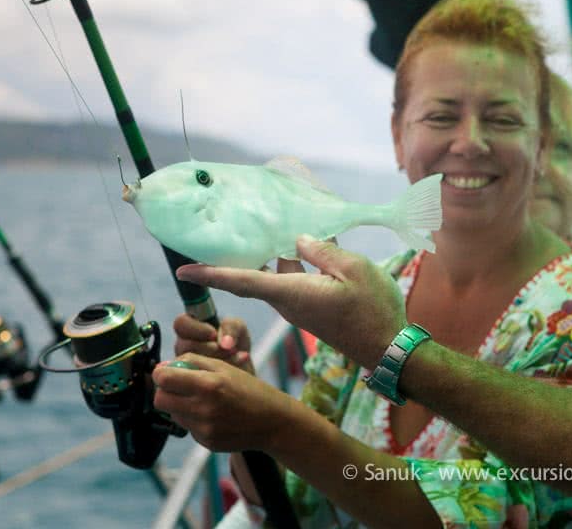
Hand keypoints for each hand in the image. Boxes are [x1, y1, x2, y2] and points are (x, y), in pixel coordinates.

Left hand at [152, 354, 291, 451]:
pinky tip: (213, 415)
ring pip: (172, 414)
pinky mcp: (206, 442)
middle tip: (179, 386)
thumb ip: (192, 362)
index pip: (164, 379)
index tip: (166, 372)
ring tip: (201, 400)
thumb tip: (162, 367)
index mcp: (208, 384)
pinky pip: (187, 427)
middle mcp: (203, 409)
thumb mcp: (223, 367)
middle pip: (160, 400)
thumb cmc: (248, 389)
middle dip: (165, 391)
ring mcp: (204, 429)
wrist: (271, 421)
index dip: (161, 373)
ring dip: (179, 405)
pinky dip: (193, 419)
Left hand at [176, 235, 406, 368]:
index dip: (209, 275)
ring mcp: (300, 306)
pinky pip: (295, 279)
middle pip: (255, 273)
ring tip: (272, 221)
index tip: (182, 271)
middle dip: (238, 254)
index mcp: (290, 292)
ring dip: (274, 252)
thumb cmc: (372, 310)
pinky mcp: (313, 308)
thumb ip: (322, 251)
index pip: (240, 281)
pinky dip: (296, 260)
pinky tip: (308, 240)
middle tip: (222, 229)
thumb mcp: (353, 270)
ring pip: (279, 273)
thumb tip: (297, 240)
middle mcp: (287, 301)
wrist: (390, 350)